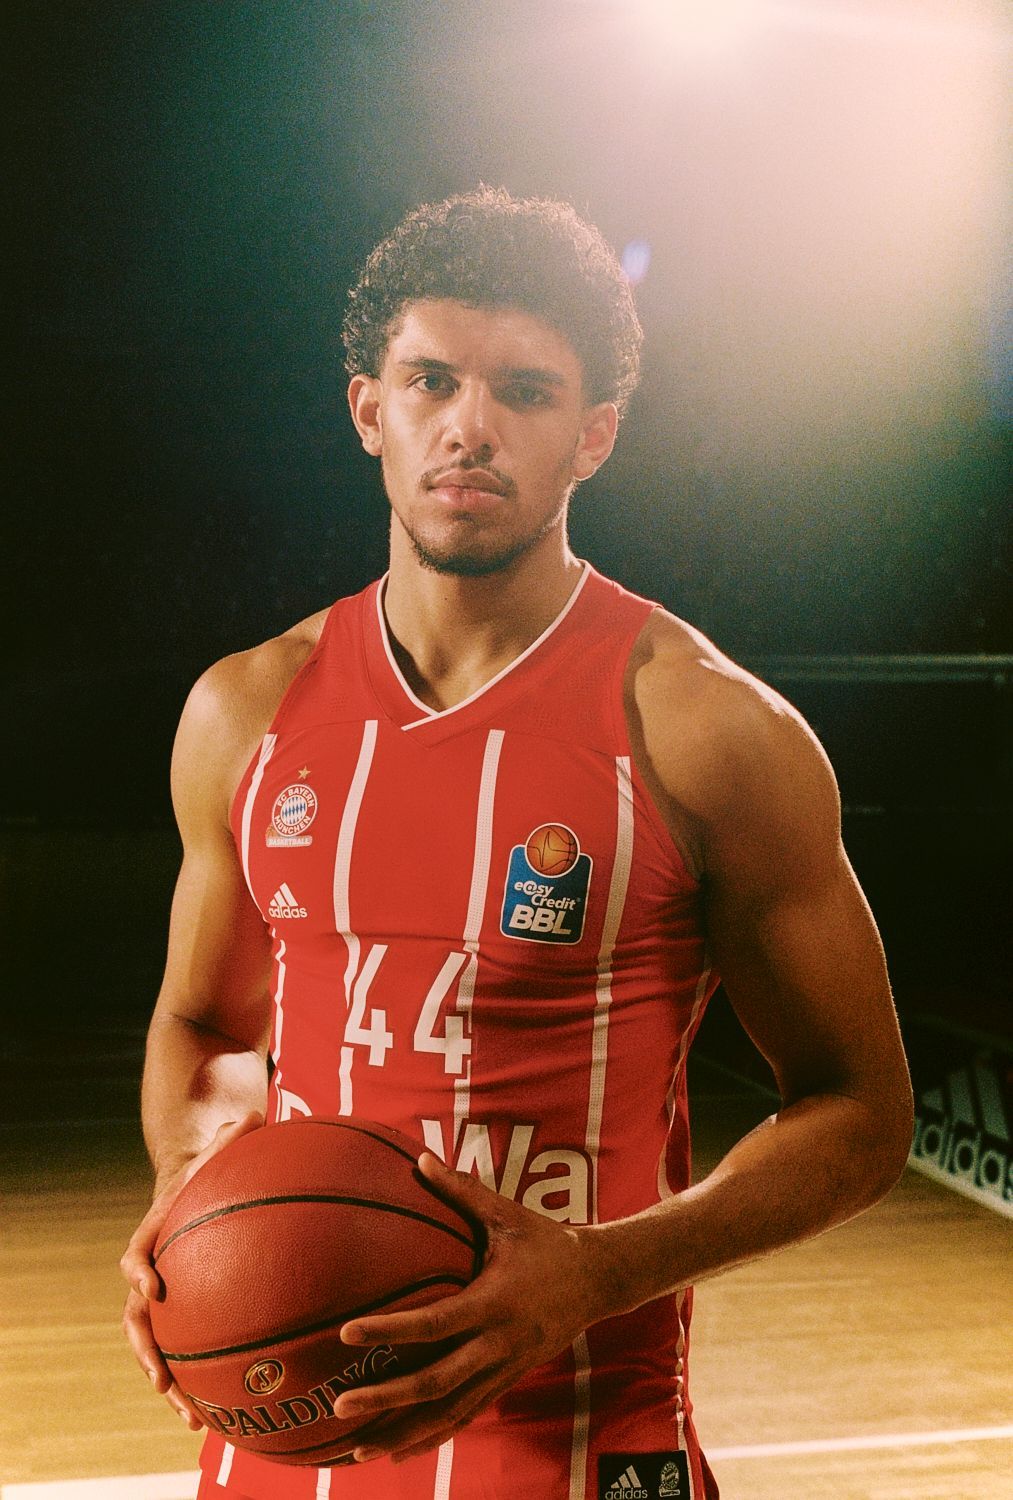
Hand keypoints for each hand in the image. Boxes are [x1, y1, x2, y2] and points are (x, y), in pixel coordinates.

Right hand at [119, 1111, 263, 1429]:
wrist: (193, 1183)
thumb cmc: (211, 1166)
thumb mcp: (220, 1148)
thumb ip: (234, 1135)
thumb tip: (257, 1112)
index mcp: (155, 1233)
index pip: (136, 1253)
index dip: (139, 1271)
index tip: (153, 1288)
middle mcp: (153, 1271)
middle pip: (137, 1319)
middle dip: (148, 1352)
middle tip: (162, 1381)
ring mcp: (166, 1296)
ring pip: (158, 1348)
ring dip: (171, 1384)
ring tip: (192, 1420)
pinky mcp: (187, 1311)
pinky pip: (188, 1349)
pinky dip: (199, 1381)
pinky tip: (222, 1414)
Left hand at [331, 1151, 609, 1463]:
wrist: (598, 1281)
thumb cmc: (547, 1241)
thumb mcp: (507, 1214)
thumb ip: (462, 1191)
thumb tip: (420, 1160)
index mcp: (494, 1302)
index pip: (434, 1323)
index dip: (391, 1331)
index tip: (348, 1334)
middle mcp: (498, 1344)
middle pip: (436, 1382)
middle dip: (386, 1398)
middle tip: (339, 1405)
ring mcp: (503, 1369)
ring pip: (448, 1412)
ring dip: (403, 1432)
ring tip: (356, 1449)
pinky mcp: (506, 1382)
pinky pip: (464, 1416)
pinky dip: (430, 1436)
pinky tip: (396, 1449)